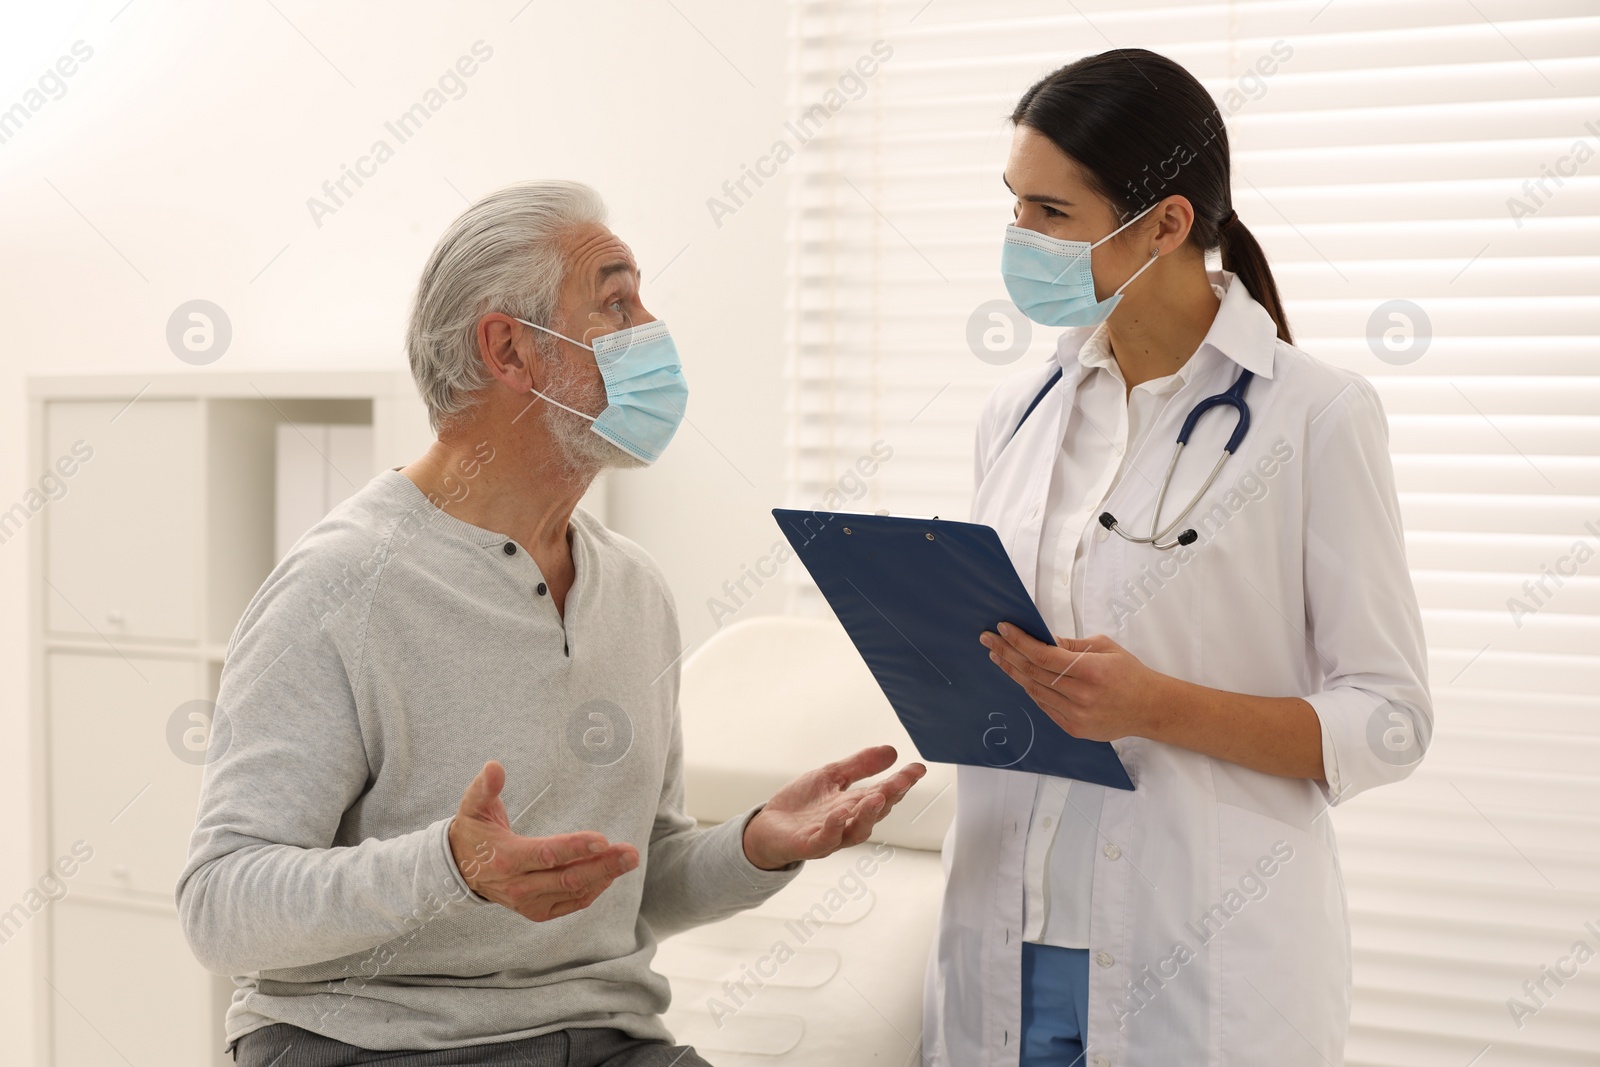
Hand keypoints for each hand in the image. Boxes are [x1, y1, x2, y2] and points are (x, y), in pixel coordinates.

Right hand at [448, 760, 638, 920]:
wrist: (459, 871)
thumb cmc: (473, 832)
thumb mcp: (473, 806)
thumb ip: (485, 787)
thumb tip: (495, 766)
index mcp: (507, 859)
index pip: (547, 855)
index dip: (575, 847)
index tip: (603, 839)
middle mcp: (519, 886)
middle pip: (568, 878)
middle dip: (603, 866)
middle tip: (632, 854)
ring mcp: (529, 902)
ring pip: (573, 892)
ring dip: (604, 876)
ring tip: (628, 860)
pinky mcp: (536, 911)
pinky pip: (571, 903)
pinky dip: (593, 891)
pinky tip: (609, 875)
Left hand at [742, 745, 926, 870]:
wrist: (767, 828)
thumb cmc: (801, 805)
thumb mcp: (831, 776)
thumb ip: (859, 766)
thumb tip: (891, 751)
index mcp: (854, 806)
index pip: (883, 793)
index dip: (901, 783)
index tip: (917, 769)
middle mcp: (847, 823)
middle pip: (874, 812)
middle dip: (890, 797)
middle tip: (902, 781)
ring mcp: (830, 836)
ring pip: (856, 830)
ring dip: (868, 814)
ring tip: (878, 796)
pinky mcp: (808, 845)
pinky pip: (825, 840)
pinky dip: (833, 828)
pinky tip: (839, 814)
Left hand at [981, 624, 1172, 741]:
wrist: (1150, 708)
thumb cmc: (1129, 673)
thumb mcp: (1104, 647)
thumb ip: (1071, 645)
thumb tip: (1042, 638)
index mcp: (1090, 670)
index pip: (1043, 654)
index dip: (1019, 642)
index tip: (1003, 629)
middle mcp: (1081, 695)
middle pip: (1032, 672)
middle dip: (1007, 653)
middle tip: (989, 640)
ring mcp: (1076, 715)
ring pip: (1034, 690)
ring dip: (1013, 672)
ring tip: (998, 656)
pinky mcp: (1074, 728)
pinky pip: (1044, 706)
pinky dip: (1030, 689)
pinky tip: (1019, 676)